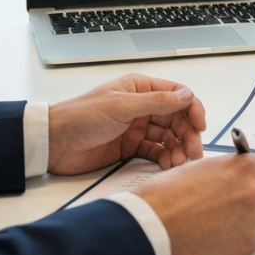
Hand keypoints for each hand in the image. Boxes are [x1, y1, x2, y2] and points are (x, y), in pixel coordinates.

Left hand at [47, 73, 206, 174]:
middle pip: (176, 119)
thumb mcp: (121, 106)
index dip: (192, 109)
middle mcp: (142, 106)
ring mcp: (137, 128)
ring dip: (177, 149)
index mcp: (140, 88)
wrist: (55, 143)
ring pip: (168, 137)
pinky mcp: (131, 147)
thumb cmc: (81, 117)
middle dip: (187, 134)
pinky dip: (164, 159)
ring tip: (179, 162)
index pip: (177, 95)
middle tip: (192, 152)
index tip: (199, 126)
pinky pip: (155, 152)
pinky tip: (167, 166)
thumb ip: (156, 102)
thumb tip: (186, 95)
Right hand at [136, 153, 254, 254]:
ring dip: (254, 217)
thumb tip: (238, 173)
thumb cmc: (167, 195)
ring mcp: (252, 219)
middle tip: (238, 201)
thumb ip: (228, 170)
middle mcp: (253, 191)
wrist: (152, 227)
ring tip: (227, 218)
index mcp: (243, 167)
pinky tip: (221, 232)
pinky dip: (242, 235)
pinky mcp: (246, 243)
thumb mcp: (201, 168)